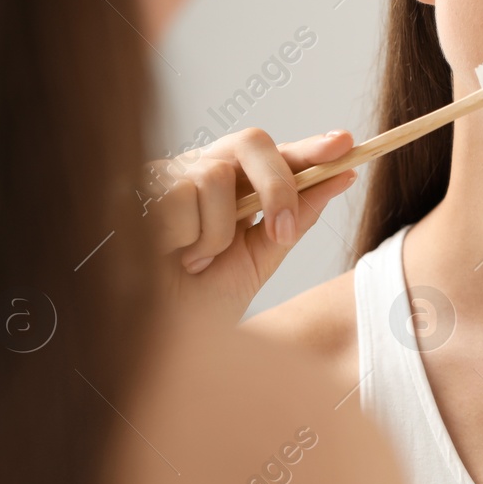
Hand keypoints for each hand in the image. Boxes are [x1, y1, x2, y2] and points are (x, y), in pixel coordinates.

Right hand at [139, 128, 357, 321]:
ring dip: (216, 234)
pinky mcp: (136, 188)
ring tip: (196, 263)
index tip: (346, 144)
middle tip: (282, 234)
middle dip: (278, 186)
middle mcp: (203, 170)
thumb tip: (342, 177)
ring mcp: (168, 176)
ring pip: (215, 175)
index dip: (311, 146)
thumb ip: (298, 216)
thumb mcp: (262, 258)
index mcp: (235, 184)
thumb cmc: (202, 302)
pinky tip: (168, 256)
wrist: (157, 341)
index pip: (278, 154)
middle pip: (252, 141)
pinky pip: (180, 194)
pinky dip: (185, 237)